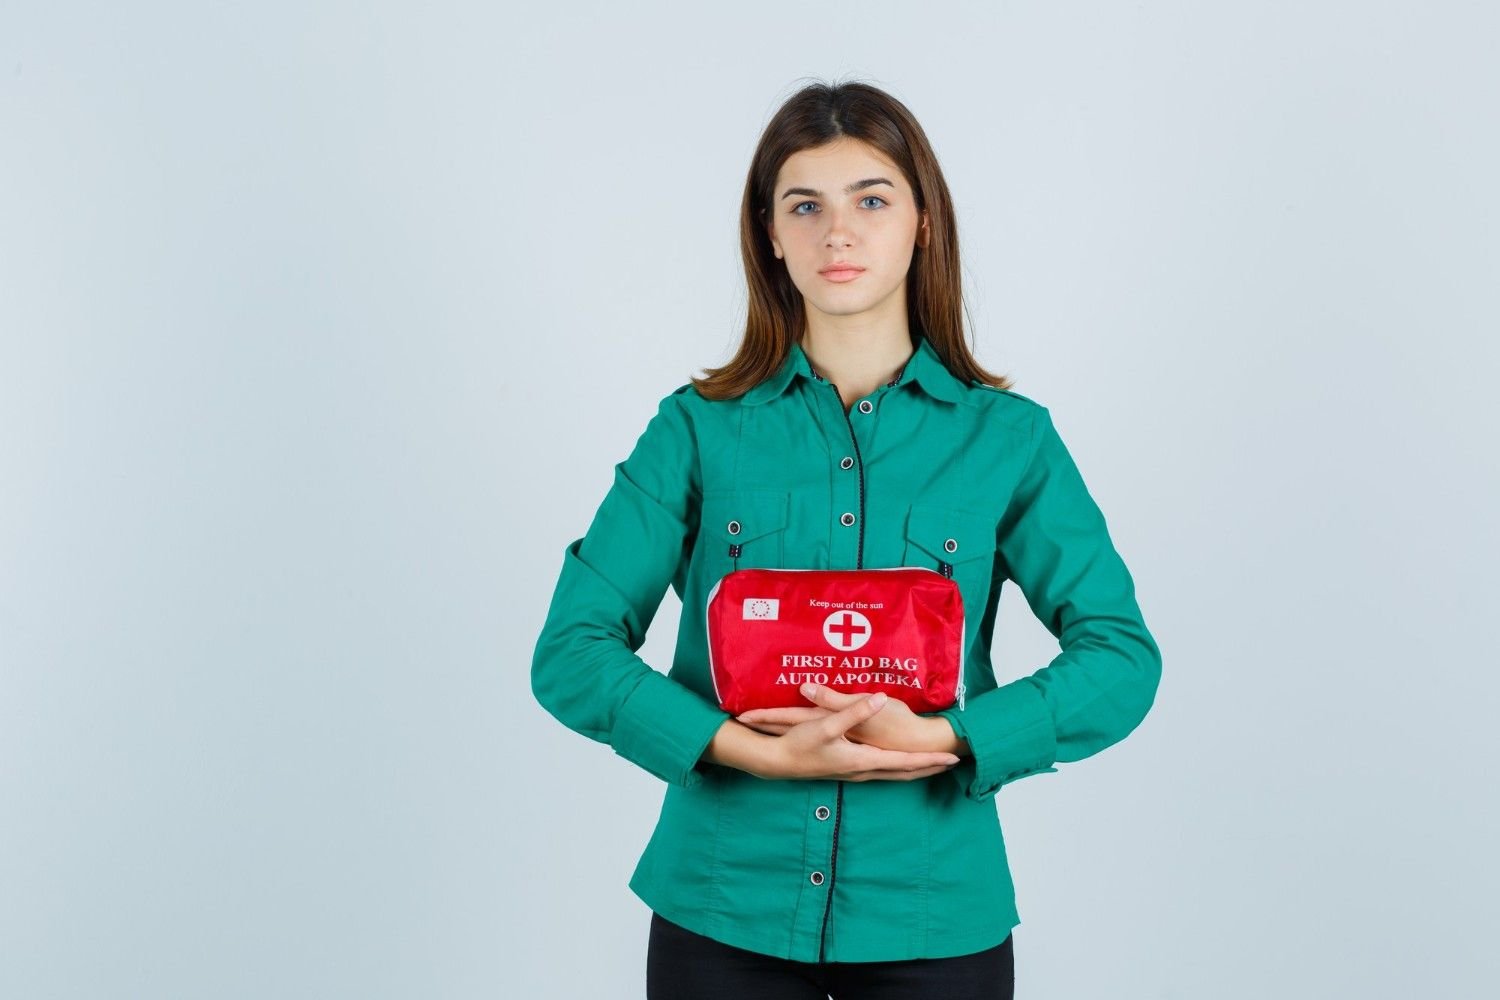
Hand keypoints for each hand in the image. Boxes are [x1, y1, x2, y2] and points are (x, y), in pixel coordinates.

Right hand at [751, 688, 959, 781]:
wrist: (778, 763)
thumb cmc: (801, 744)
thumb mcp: (827, 724)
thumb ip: (853, 710)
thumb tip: (877, 697)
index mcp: (863, 760)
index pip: (906, 763)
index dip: (930, 760)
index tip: (952, 758)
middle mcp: (863, 770)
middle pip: (904, 773)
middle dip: (929, 768)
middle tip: (951, 763)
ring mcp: (855, 772)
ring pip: (894, 774)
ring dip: (915, 770)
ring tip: (931, 765)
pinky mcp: (847, 769)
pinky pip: (882, 772)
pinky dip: (898, 770)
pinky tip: (896, 765)